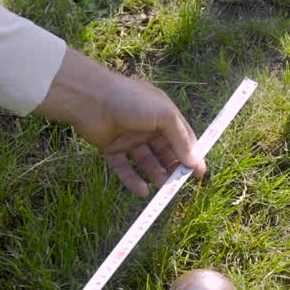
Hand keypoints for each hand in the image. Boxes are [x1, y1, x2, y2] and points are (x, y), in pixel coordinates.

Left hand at [34, 48, 206, 195]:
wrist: (90, 98)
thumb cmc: (130, 100)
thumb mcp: (164, 115)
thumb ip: (180, 138)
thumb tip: (194, 161)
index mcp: (162, 114)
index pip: (182, 137)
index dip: (191, 154)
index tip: (198, 173)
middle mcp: (147, 126)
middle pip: (165, 152)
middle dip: (173, 167)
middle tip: (179, 184)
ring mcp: (129, 137)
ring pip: (146, 161)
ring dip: (156, 174)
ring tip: (162, 186)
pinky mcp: (111, 148)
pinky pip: (124, 167)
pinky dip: (133, 179)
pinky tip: (142, 190)